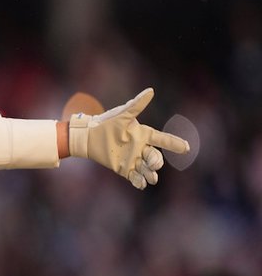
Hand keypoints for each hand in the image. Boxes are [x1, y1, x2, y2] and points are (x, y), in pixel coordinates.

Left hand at [69, 88, 189, 188]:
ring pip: (147, 170)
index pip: (163, 140)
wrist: (89, 136)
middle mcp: (141, 148)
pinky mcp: (124, 169)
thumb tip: (150, 91)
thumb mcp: (122, 114)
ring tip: (151, 178)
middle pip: (156, 158)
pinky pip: (135, 178)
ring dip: (150, 174)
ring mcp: (133, 159)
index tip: (186, 147)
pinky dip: (139, 182)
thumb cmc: (106, 122)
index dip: (174, 144)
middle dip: (156, 161)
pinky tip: (141, 184)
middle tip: (151, 163)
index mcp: (144, 135)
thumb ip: (137, 105)